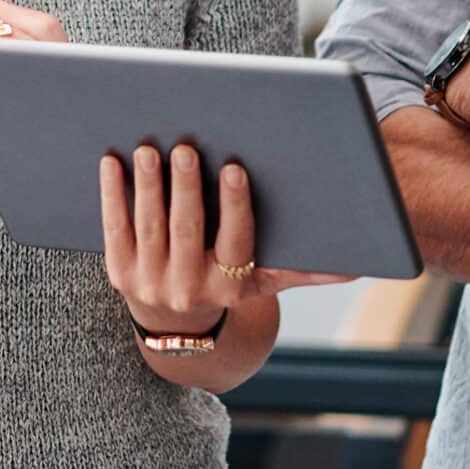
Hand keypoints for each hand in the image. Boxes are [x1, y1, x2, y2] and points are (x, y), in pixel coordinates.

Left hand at [100, 143, 349, 331]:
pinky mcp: (118, 273)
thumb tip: (358, 264)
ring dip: (148, 186)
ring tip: (150, 148)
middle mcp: (190, 290)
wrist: (175, 322)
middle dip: (185, 187)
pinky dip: (111, 195)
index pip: (236, 242)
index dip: (235, 206)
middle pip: (187, 231)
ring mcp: (150, 283)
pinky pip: (114, 229)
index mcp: (231, 285)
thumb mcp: (266, 279)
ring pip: (150, 228)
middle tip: (184, 146)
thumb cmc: (228, 279)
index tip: (234, 167)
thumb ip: (306, 268)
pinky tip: (111, 162)